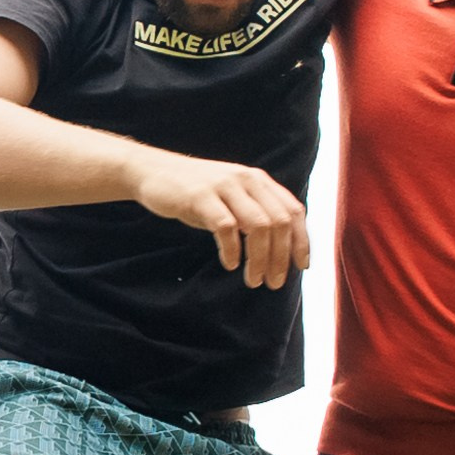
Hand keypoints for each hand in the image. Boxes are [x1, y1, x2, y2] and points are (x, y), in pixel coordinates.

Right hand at [127, 151, 309, 288]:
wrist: (152, 172)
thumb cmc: (196, 194)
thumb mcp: (232, 198)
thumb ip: (255, 213)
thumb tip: (281, 249)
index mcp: (258, 180)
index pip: (292, 211)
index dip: (301, 241)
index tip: (301, 267)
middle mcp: (246, 180)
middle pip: (278, 222)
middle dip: (280, 257)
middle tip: (274, 283)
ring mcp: (224, 186)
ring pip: (258, 226)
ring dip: (260, 258)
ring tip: (254, 280)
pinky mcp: (201, 197)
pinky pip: (226, 227)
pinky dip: (232, 250)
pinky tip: (230, 264)